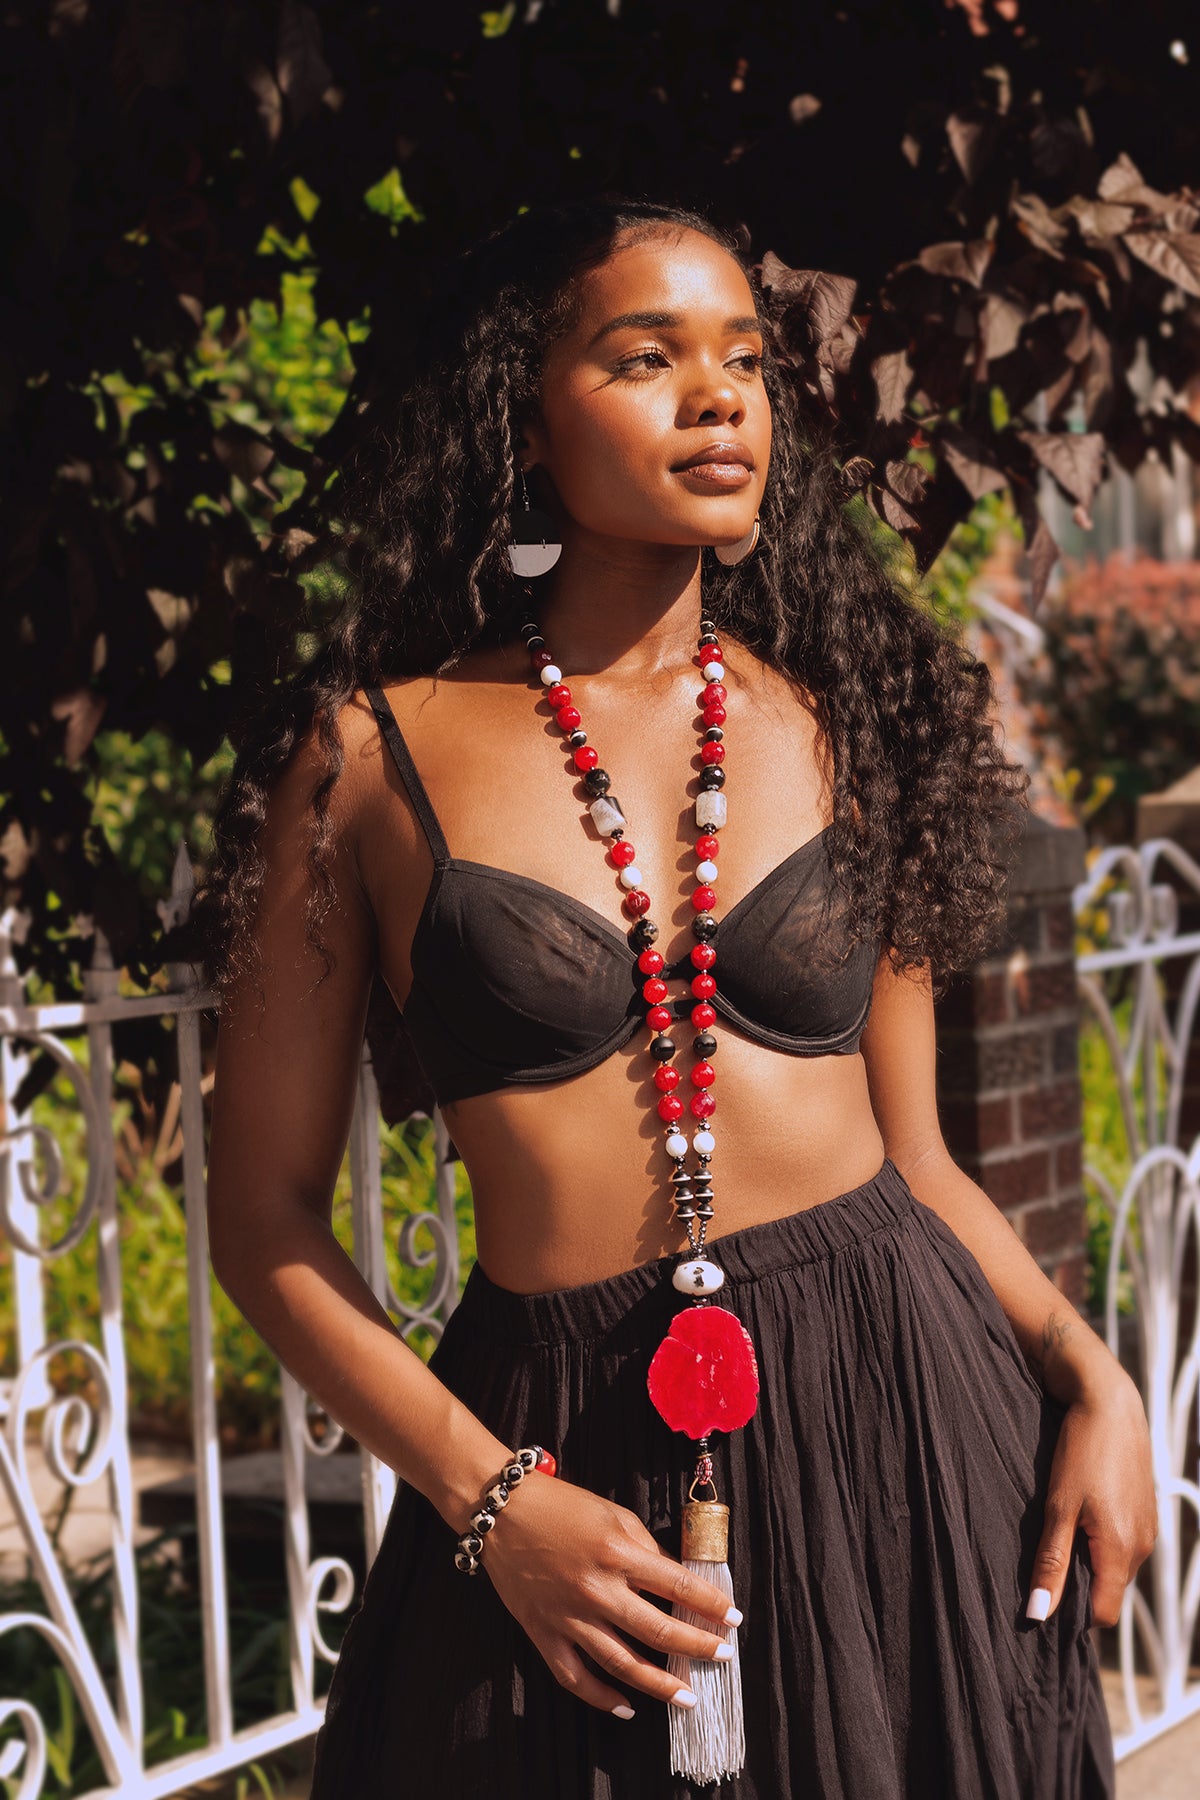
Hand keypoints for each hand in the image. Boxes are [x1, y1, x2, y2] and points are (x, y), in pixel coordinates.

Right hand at [478, 1471, 739, 1718]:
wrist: (503, 1511)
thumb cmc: (562, 1505)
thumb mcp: (614, 1514)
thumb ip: (646, 1548)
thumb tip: (674, 1581)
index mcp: (619, 1552)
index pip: (679, 1587)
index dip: (712, 1605)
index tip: (734, 1619)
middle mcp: (598, 1589)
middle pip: (659, 1631)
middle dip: (698, 1647)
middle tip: (723, 1656)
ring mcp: (570, 1616)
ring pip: (623, 1664)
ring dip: (660, 1684)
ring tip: (688, 1697)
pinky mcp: (544, 1633)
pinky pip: (576, 1677)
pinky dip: (602, 1698)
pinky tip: (627, 1707)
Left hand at [1027, 1375, 1157, 1628]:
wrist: (1109, 1403)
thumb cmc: (1080, 1452)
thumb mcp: (1057, 1508)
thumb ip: (1050, 1564)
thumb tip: (1038, 1614)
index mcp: (1122, 1551)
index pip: (1104, 1614)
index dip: (1073, 1615)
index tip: (1044, 1596)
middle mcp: (1142, 1546)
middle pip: (1110, 1591)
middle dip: (1079, 1585)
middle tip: (1045, 1558)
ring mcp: (1148, 1528)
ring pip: (1117, 1566)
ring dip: (1090, 1559)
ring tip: (1062, 1529)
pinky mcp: (1146, 1511)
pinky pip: (1124, 1543)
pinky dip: (1102, 1540)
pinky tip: (1081, 1512)